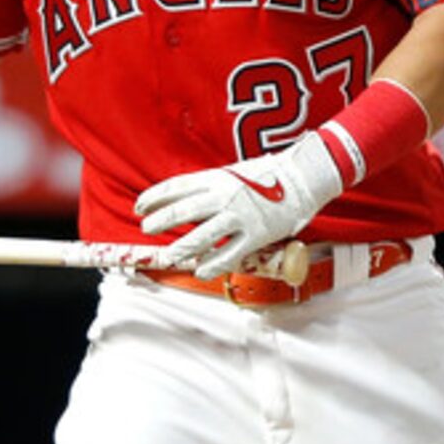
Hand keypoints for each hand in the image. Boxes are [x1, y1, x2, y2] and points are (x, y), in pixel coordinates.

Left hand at [135, 135, 343, 279]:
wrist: (303, 177)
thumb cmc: (266, 176)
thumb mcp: (232, 173)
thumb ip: (208, 188)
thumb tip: (182, 202)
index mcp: (216, 177)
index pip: (176, 187)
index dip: (154, 198)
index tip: (140, 207)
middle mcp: (224, 196)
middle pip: (182, 210)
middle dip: (160, 221)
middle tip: (146, 229)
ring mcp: (239, 216)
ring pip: (202, 236)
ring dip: (181, 247)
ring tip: (168, 255)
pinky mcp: (256, 235)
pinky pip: (229, 254)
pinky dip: (212, 264)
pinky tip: (200, 270)